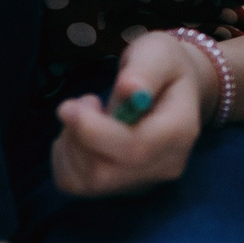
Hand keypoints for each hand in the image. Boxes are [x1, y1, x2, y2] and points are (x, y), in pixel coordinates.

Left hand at [52, 31, 217, 196]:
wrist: (173, 92)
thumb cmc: (164, 68)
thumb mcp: (158, 54)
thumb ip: (145, 70)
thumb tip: (130, 90)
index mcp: (179, 132)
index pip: (135, 149)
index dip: (94, 132)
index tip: (68, 106)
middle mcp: (165, 166)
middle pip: (106, 173)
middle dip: (76, 138)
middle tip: (76, 104)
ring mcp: (143, 182)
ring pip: (88, 182)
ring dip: (70, 146)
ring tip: (82, 116)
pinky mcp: (121, 189)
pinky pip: (77, 186)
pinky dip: (64, 160)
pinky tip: (76, 137)